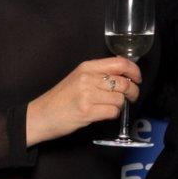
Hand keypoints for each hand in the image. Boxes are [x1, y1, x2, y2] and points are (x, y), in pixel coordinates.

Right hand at [26, 57, 141, 144]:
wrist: (40, 115)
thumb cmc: (60, 99)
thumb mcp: (78, 78)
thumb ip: (99, 75)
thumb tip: (125, 77)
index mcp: (87, 67)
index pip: (120, 63)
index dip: (134, 71)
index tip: (137, 79)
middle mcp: (87, 78)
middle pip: (124, 83)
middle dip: (133, 92)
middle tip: (130, 98)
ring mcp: (87, 94)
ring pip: (120, 99)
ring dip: (120, 106)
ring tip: (111, 107)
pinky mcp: (87, 111)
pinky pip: (113, 112)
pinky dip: (113, 115)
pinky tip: (104, 114)